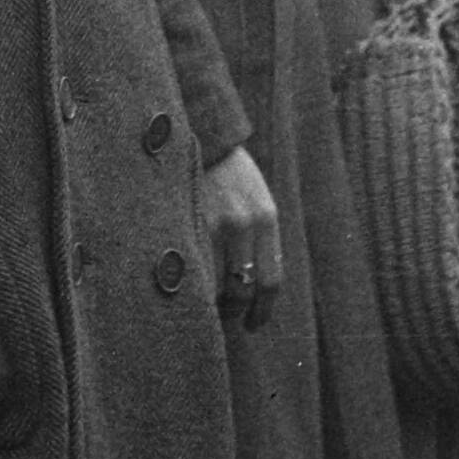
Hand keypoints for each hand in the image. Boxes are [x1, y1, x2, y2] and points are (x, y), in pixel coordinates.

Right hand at [198, 146, 283, 329]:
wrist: (196, 134)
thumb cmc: (226, 170)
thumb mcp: (254, 196)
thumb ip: (258, 235)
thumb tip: (254, 287)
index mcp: (266, 216)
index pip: (271, 280)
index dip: (262, 311)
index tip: (254, 324)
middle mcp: (244, 223)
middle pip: (243, 289)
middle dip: (236, 311)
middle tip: (228, 318)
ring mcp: (213, 222)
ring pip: (214, 284)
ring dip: (211, 302)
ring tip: (205, 304)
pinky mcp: (188, 221)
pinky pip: (194, 269)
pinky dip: (192, 285)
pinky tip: (188, 288)